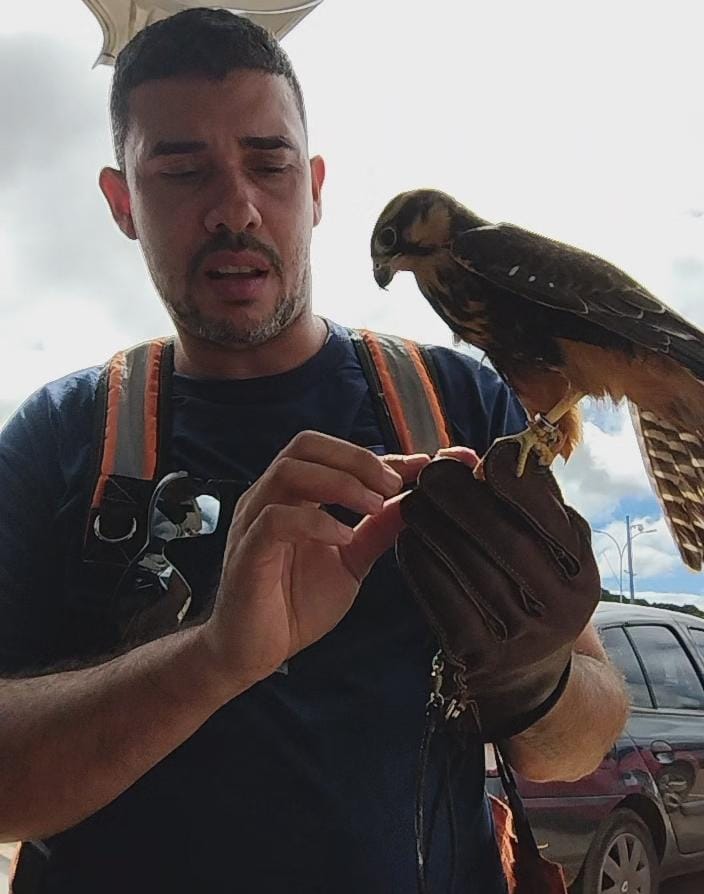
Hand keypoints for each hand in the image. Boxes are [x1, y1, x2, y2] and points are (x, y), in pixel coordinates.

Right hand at [202, 431, 429, 692]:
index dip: (379, 456)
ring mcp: (255, 522)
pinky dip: (315, 521)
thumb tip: (411, 501)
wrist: (253, 652)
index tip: (420, 465)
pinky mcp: (248, 552)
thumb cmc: (292, 605)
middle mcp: (271, 499)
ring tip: (374, 506)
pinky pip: (276, 520)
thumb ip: (376, 532)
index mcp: (294, 496)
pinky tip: (343, 537)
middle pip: (307, 446)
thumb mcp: (350, 563)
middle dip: (356, 459)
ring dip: (339, 482)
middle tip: (393, 485)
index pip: (333, 455)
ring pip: (289, 471)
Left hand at [396, 440, 599, 741]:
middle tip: (430, 474)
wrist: (529, 676)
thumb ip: (537, 503)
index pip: (549, 517)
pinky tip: (407, 541)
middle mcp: (560, 607)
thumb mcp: (555, 551)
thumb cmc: (536, 589)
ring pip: (470, 568)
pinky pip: (443, 601)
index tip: (483, 457)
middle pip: (508, 541)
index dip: (515, 481)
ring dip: (435, 528)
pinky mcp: (479, 656)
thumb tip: (503, 450)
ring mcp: (521, 636)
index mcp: (581, 571)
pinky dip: (421, 566)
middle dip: (463, 500)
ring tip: (412, 502)